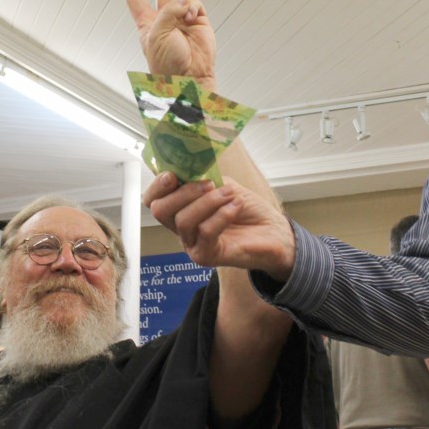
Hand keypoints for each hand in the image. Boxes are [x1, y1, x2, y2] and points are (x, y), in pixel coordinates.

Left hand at [121, 0, 217, 89]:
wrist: (189, 77)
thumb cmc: (167, 63)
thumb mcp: (157, 33)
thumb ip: (168, 10)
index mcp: (148, 24)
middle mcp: (165, 19)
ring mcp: (183, 19)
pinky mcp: (200, 21)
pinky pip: (195, 3)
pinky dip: (192, 6)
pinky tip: (191, 15)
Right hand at [144, 172, 296, 280]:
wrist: (275, 233)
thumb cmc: (249, 210)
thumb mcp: (224, 185)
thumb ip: (203, 179)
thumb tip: (187, 171)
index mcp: (182, 208)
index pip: (153, 200)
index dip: (157, 186)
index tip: (172, 175)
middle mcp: (182, 228)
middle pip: (160, 210)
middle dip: (183, 192)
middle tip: (209, 184)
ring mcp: (192, 244)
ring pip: (184, 220)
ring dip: (209, 201)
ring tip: (231, 195)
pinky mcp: (206, 256)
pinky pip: (205, 232)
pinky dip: (221, 215)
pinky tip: (235, 207)